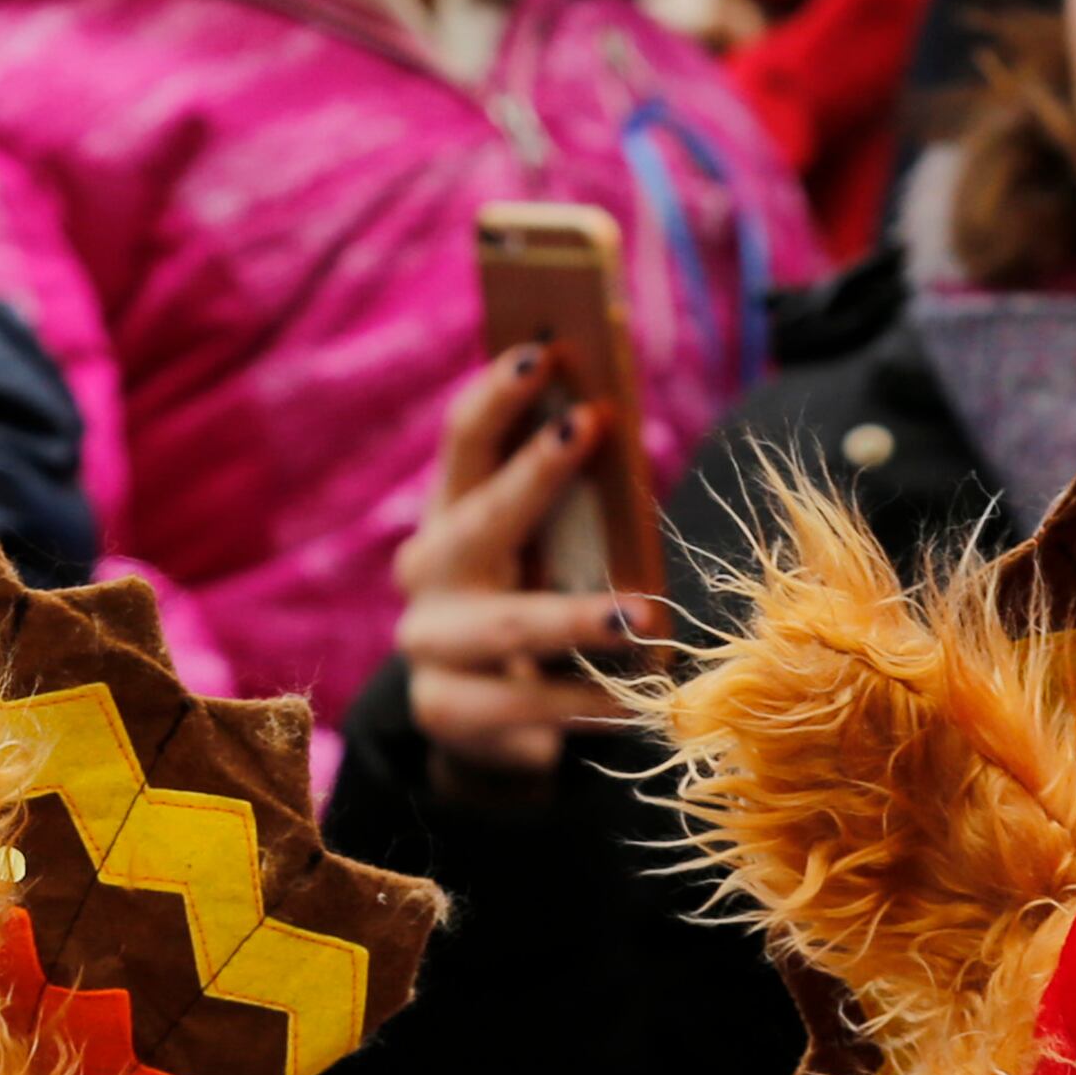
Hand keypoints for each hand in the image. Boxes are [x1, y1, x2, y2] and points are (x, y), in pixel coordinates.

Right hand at [391, 348, 665, 778]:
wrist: (486, 722)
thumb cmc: (537, 606)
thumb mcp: (553, 552)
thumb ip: (576, 506)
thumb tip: (620, 436)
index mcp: (452, 512)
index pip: (463, 442)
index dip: (496, 395)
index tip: (543, 352)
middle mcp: (428, 571)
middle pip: (478, 519)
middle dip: (534, 472)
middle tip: (591, 427)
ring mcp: (429, 645)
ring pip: (503, 627)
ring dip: (577, 620)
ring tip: (647, 619)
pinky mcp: (446, 712)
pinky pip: (520, 711)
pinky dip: (583, 703)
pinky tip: (629, 703)